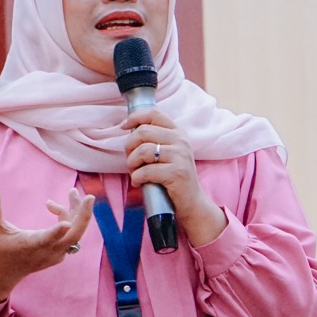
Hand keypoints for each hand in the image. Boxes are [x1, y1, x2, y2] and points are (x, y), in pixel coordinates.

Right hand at [0, 182, 94, 303]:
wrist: (1, 275)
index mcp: (30, 245)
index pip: (45, 239)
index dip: (55, 232)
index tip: (64, 223)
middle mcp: (46, 252)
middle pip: (73, 236)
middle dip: (83, 215)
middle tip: (89, 197)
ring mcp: (55, 255)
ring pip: (75, 234)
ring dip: (77, 213)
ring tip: (72, 193)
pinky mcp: (58, 254)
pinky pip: (72, 236)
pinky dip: (71, 220)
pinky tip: (55, 208)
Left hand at [122, 108, 226, 245]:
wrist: (192, 202)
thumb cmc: (172, 178)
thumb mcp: (167, 153)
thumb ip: (154, 139)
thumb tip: (127, 128)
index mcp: (177, 133)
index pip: (154, 114)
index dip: (135, 117)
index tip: (124, 127)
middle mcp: (181, 141)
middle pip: (143, 132)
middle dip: (129, 146)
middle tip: (130, 161)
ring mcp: (180, 156)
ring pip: (143, 150)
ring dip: (132, 163)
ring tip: (134, 172)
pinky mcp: (177, 173)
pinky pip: (146, 171)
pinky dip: (137, 178)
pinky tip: (139, 182)